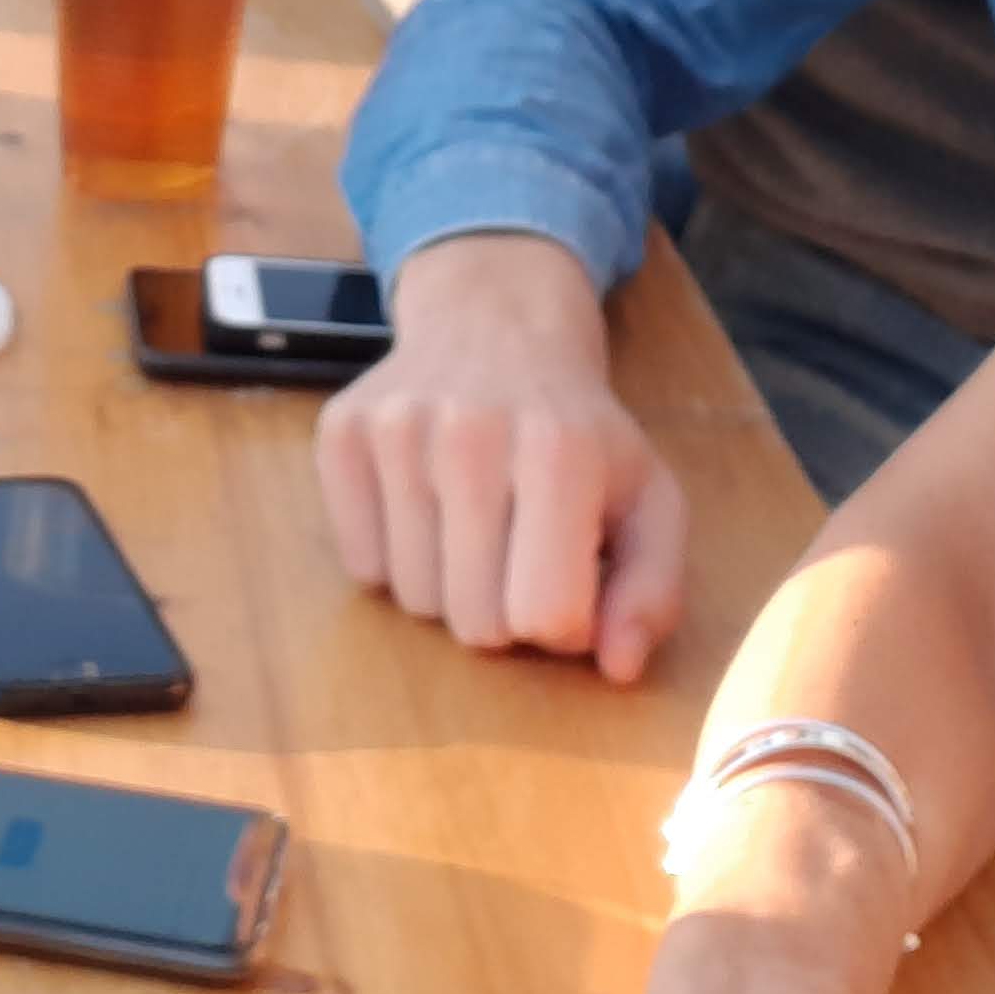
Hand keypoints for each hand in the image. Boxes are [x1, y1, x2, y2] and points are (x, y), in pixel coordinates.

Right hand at [313, 229, 686, 679]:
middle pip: (475, 624)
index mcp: (560, 451)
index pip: (545, 616)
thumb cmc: (579, 432)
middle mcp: (469, 433)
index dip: (567, 621)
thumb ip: (653, 591)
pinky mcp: (341, 434)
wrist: (495, 324)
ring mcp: (394, 431)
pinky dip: (397, 559)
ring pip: (414, 602)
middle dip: (506, 611)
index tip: (571, 579)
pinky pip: (362, 568)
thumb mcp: (650, 499)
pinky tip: (425, 506)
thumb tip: (618, 669)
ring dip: (450, 587)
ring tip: (474, 525)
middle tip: (520, 551)